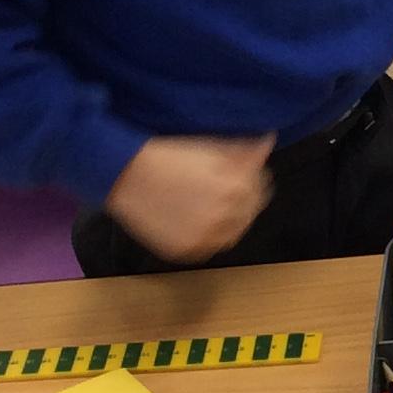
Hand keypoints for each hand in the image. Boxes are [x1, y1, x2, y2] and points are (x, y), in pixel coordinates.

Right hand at [106, 135, 273, 262]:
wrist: (125, 174)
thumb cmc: (168, 153)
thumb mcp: (210, 146)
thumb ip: (244, 150)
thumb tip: (268, 141)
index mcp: (236, 188)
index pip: (261, 185)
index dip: (252, 175)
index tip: (241, 169)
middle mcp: (225, 217)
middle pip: (250, 210)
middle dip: (244, 198)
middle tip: (225, 186)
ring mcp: (205, 238)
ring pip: (234, 233)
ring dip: (231, 220)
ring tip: (212, 204)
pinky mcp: (186, 251)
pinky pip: (211, 247)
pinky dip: (210, 235)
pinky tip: (199, 219)